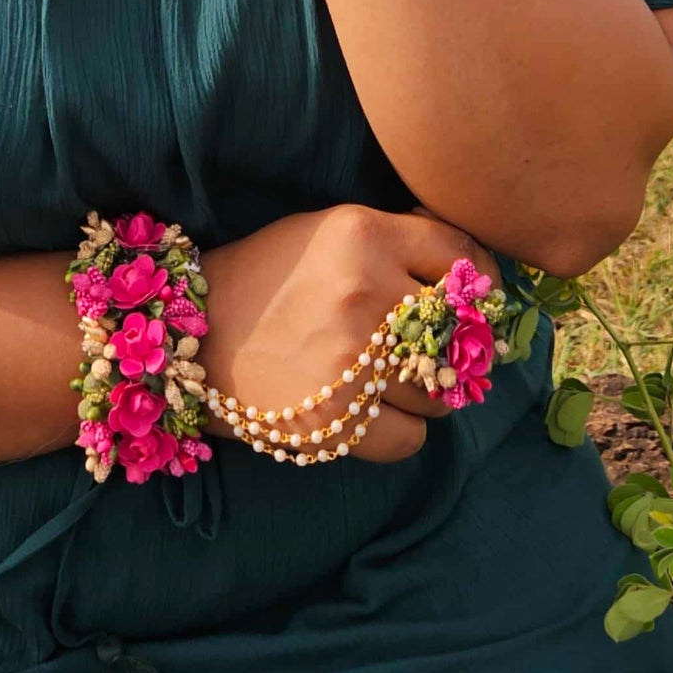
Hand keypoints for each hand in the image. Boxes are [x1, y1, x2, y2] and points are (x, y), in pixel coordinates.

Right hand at [200, 203, 493, 464]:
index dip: (480, 281)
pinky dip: (399, 434)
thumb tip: (476, 270)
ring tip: (387, 384)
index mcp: (363, 234)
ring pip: (440, 393)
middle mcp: (363, 290)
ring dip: (425, 396)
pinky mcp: (333, 417)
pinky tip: (370, 415)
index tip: (477, 300)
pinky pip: (410, 439)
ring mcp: (350, 357)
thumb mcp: (329, 233)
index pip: (460, 255)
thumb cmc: (268, 278)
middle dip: (452, 347)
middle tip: (429, 353)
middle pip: (457, 332)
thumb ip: (398, 241)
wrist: (192, 333)